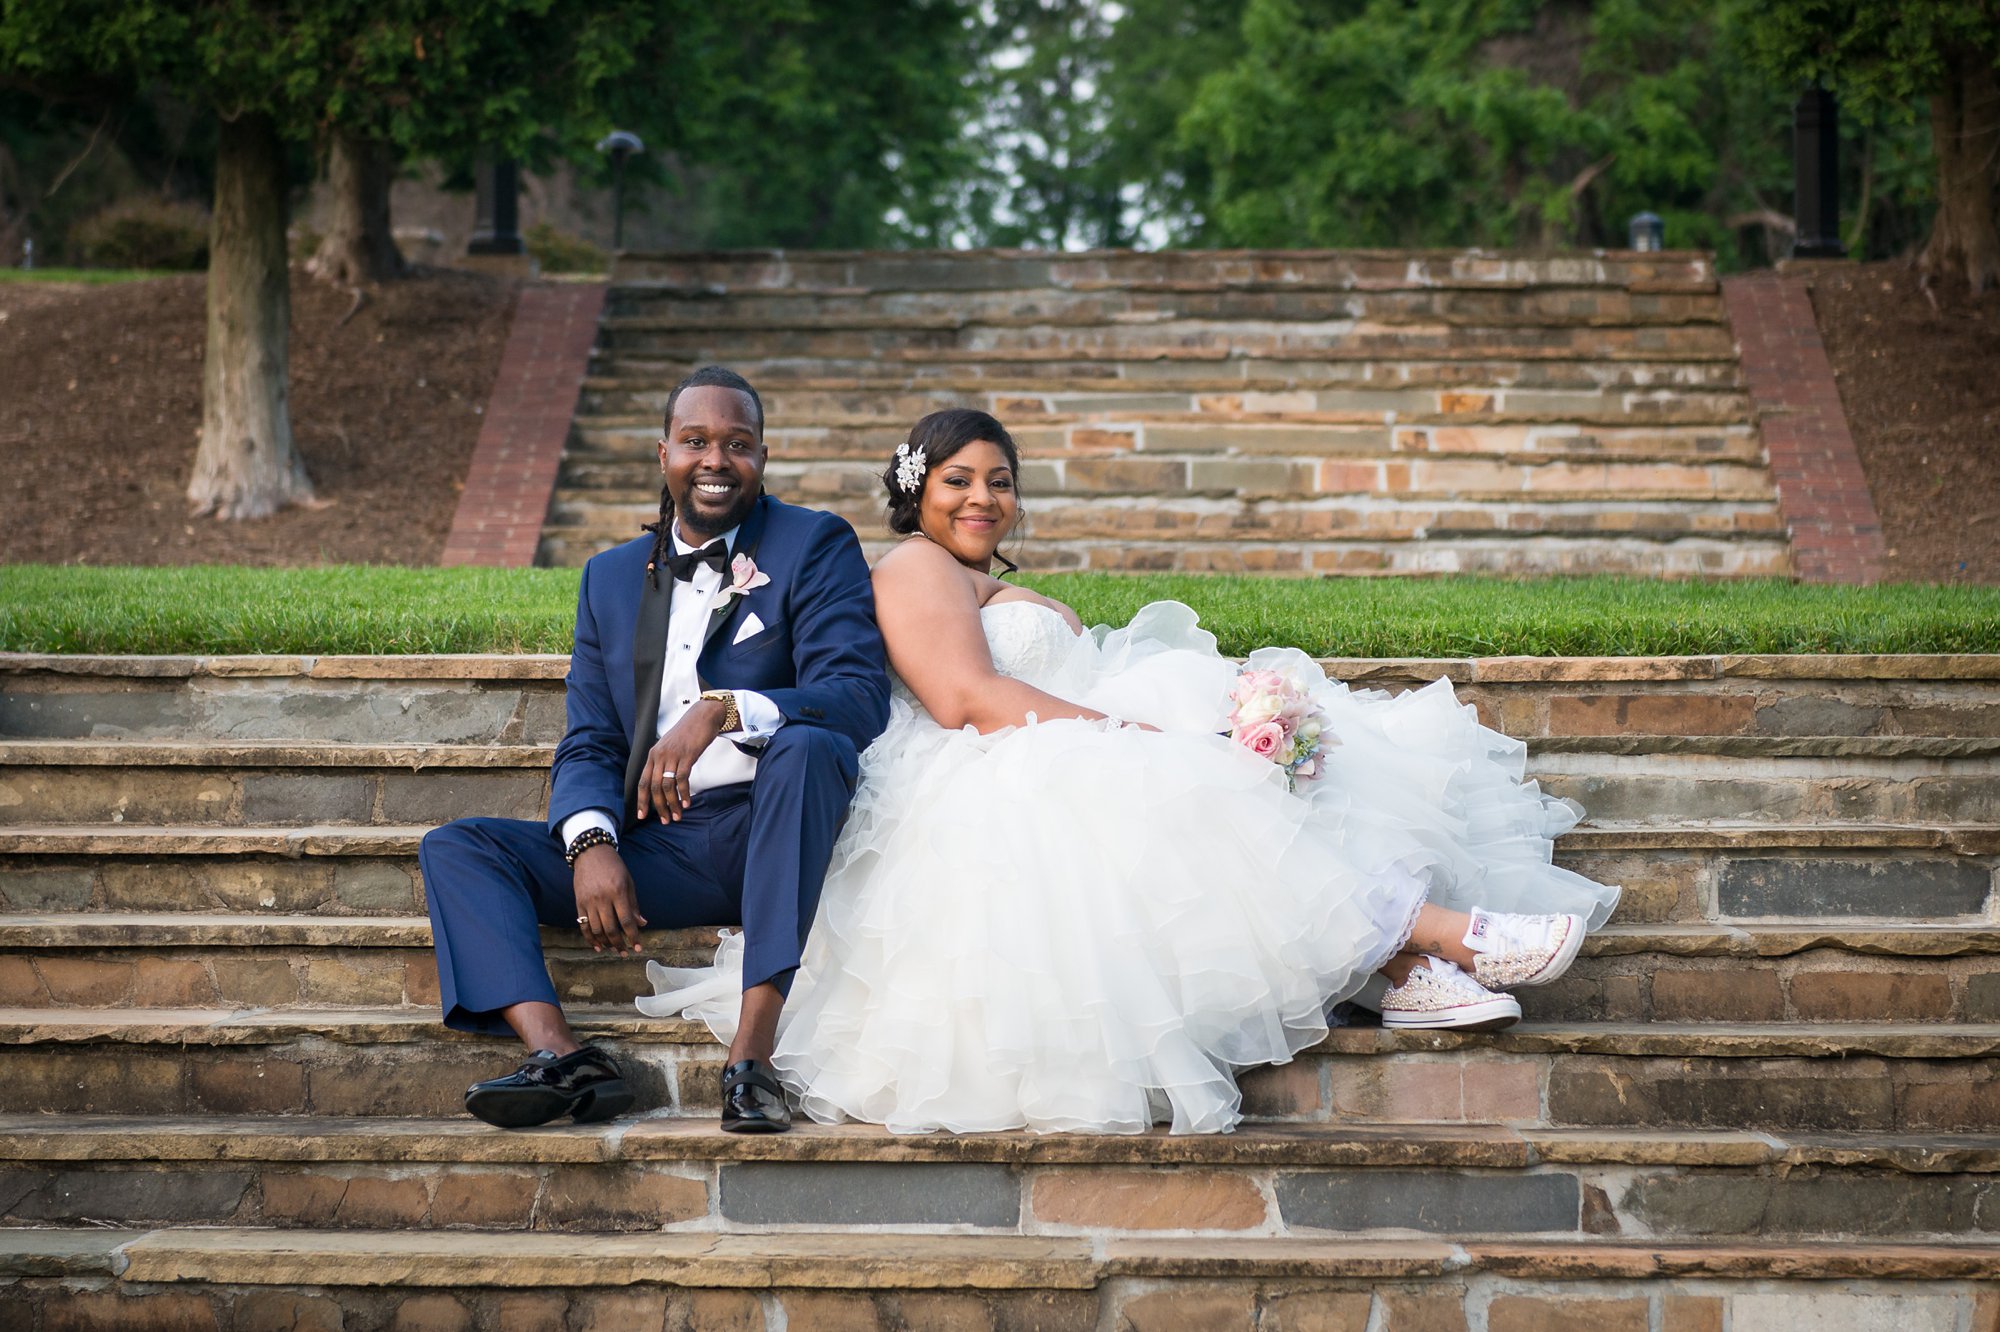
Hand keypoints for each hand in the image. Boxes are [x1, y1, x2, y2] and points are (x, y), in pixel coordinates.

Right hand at [571, 843, 646, 952]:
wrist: (591, 852)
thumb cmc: (614, 866)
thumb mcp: (628, 881)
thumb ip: (634, 904)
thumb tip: (642, 923)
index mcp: (618, 892)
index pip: (626, 920)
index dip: (633, 936)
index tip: (638, 947)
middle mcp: (602, 898)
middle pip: (610, 928)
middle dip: (619, 944)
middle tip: (625, 952)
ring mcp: (588, 902)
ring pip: (596, 930)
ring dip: (605, 943)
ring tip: (613, 949)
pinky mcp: (578, 903)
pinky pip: (583, 925)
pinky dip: (589, 938)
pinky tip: (597, 946)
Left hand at [637, 698, 727, 822]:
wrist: (703, 716)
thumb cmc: (688, 732)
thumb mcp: (670, 747)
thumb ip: (664, 762)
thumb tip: (663, 783)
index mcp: (653, 755)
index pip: (643, 781)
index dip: (642, 800)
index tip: (642, 815)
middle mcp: (660, 755)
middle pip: (654, 787)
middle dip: (659, 807)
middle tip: (666, 820)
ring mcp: (673, 755)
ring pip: (667, 785)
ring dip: (672, 803)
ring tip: (677, 815)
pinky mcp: (687, 755)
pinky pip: (682, 779)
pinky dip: (684, 793)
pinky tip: (687, 802)